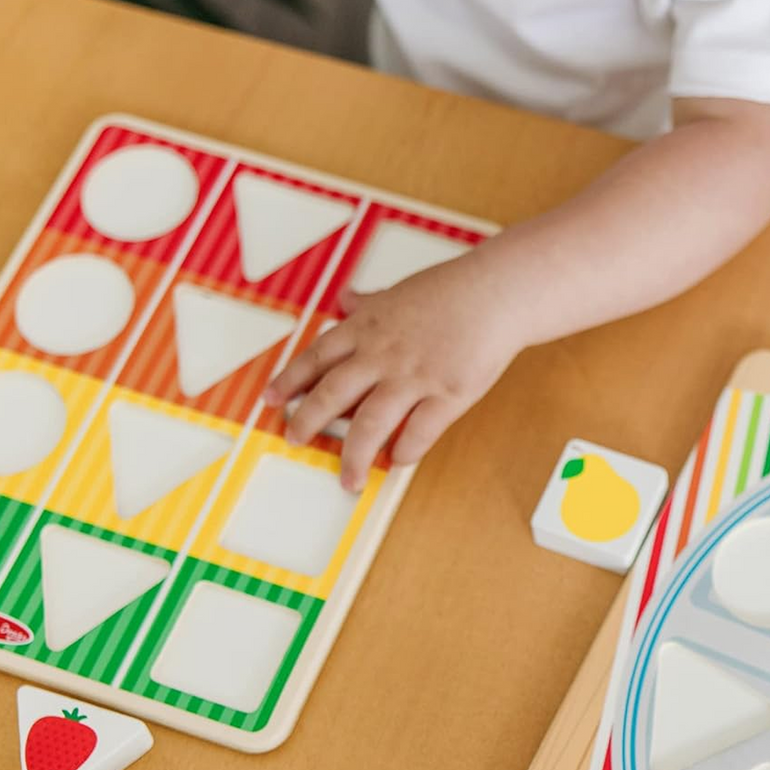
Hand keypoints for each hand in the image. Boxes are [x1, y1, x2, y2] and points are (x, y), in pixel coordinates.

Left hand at [263, 256, 524, 492]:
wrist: (497, 292)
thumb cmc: (452, 290)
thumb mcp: (399, 292)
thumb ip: (369, 303)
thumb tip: (346, 300)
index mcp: (368, 329)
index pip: (317, 357)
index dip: (291, 380)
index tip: (272, 399)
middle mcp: (383, 355)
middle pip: (333, 394)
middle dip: (308, 421)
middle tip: (295, 440)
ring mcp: (415, 376)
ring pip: (371, 422)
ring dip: (354, 455)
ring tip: (347, 479)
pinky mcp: (448, 393)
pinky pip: (419, 431)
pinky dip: (405, 450)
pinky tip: (396, 462)